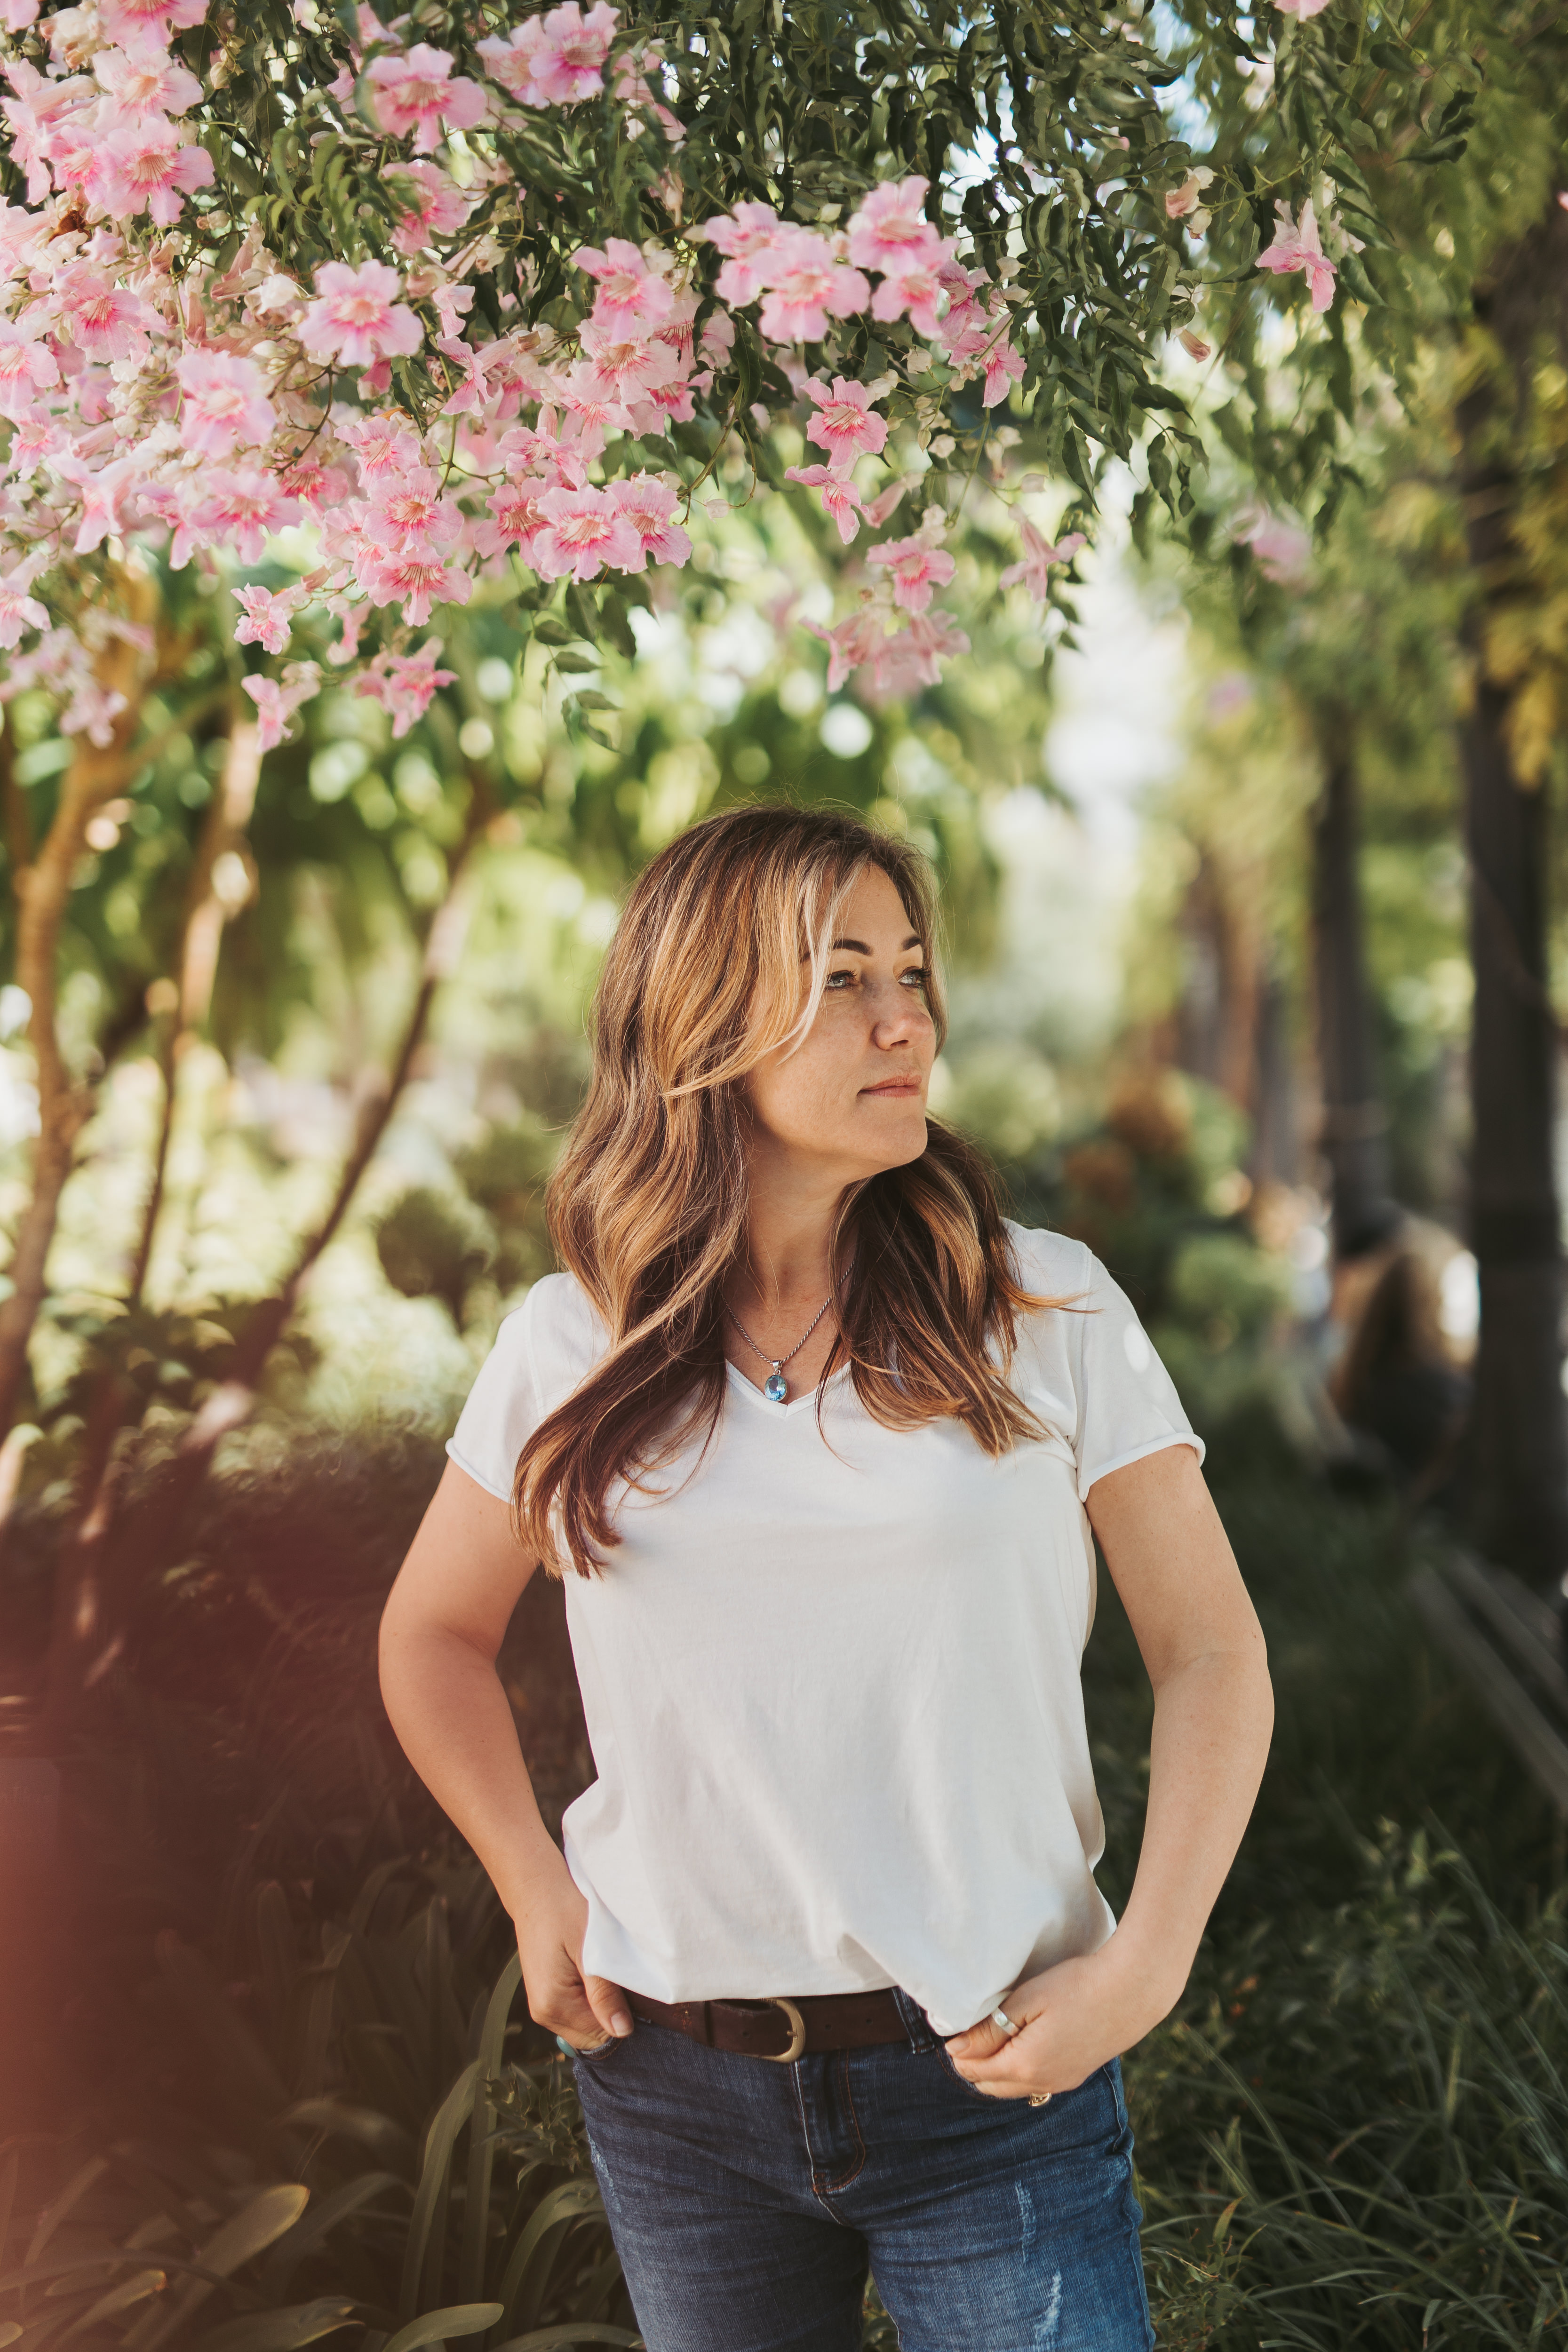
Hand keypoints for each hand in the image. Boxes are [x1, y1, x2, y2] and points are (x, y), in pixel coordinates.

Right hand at [509, 1856, 631, 2052]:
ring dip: (601, 2003)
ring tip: (604, 1968)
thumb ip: (604, 1994)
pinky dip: (589, 1996)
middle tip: (618, 1975)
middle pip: (592, 2035)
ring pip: (585, 2023)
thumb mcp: (590, 1949)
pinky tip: (592, 1970)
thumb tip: (622, 2031)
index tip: (630, 1988)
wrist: (536, 1887)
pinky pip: (576, 2010)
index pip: (601, 2035)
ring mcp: (542, 2004)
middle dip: (611, 2012)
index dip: (622, 2016)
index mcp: (553, 2004)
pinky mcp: (545, 1993)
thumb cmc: (564, 1909)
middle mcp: (543, 2012)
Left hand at [943, 1943, 1172, 2099]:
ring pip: (1014, 2089)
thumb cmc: (1076, 1987)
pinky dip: (1019, 2072)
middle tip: (968, 2035)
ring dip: (996, 2070)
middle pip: (991, 2086)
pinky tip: (1021, 2047)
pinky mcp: (1076, 2075)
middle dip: (974, 2065)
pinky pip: (1036, 2084)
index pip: (976, 2071)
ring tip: (991, 2039)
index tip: (953, 2031)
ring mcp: (1062, 2083)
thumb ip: (989, 2030)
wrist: (1132, 1991)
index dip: (959, 2052)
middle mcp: (1042, 2083)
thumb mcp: (1026, 2001)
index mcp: (1025, 2066)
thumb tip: (956, 2049)